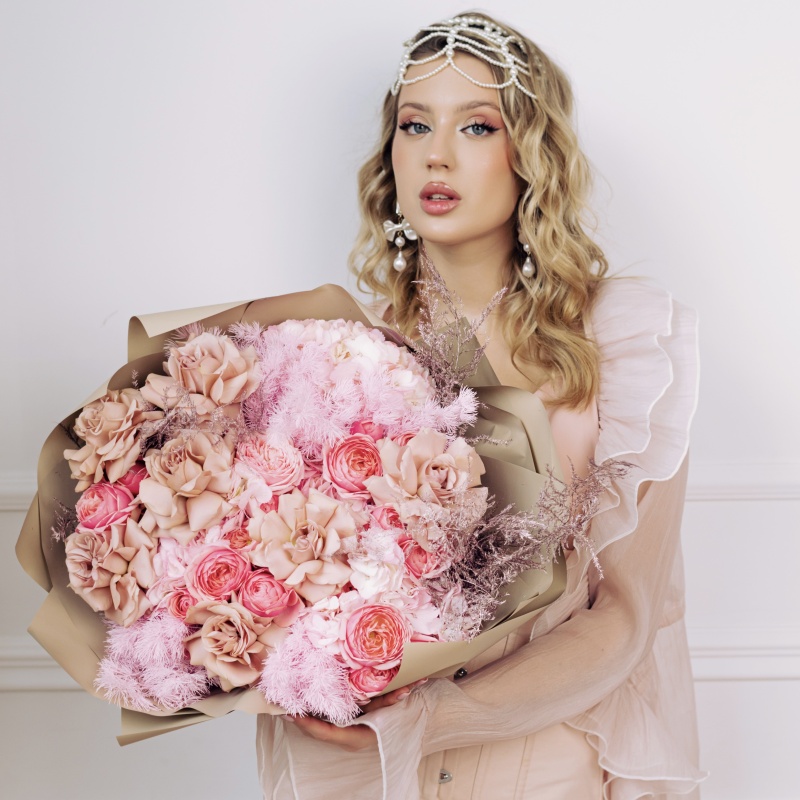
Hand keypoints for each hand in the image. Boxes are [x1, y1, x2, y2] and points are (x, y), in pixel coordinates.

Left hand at [282, 679, 426, 751]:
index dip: (309, 724)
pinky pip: (323, 725)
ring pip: (319, 729)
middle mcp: (347, 738)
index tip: (294, 714)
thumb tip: (404, 688)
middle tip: (283, 706)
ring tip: (287, 704)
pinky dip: (312, 717)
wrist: (395, 733)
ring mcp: (343, 736)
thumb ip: (392, 699)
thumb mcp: (389, 710)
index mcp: (356, 736)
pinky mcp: (342, 730)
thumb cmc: (390, 721)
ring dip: (304, 717)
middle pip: (318, 732)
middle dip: (301, 720)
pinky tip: (302, 706)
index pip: (327, 733)